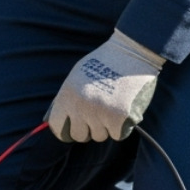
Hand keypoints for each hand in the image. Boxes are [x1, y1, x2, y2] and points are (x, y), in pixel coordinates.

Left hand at [47, 32, 164, 142]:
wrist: (131, 53)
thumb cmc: (103, 64)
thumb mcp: (77, 76)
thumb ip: (68, 99)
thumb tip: (59, 121)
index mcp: (67, 95)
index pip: (57, 127)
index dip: (66, 131)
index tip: (73, 130)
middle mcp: (81, 106)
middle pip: (80, 136)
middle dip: (89, 128)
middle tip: (99, 113)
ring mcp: (100, 113)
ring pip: (100, 136)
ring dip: (107, 126)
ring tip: (113, 103)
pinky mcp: (120, 118)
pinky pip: (118, 135)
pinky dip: (123, 126)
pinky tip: (124, 107)